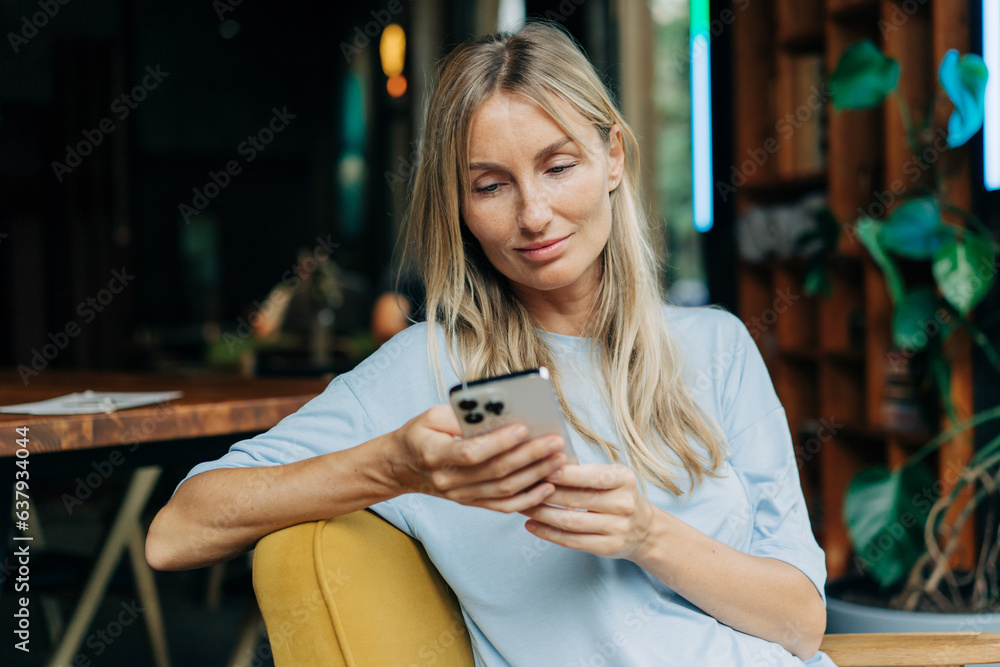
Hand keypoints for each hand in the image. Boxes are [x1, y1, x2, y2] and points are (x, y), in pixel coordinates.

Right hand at [390, 405, 566, 512]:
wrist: (402, 467)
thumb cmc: (420, 435)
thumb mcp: (431, 416)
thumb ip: (462, 415)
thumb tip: (498, 412)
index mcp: (435, 454)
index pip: (471, 452)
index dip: (499, 442)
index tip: (524, 427)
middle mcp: (448, 480)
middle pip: (495, 472)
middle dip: (529, 456)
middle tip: (555, 442)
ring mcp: (460, 495)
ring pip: (504, 491)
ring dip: (535, 476)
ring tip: (559, 460)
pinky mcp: (471, 503)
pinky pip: (503, 506)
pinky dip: (528, 499)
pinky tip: (548, 485)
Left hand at [520, 463, 655, 559]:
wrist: (646, 531)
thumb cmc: (619, 496)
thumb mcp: (612, 477)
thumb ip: (585, 471)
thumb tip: (548, 459)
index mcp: (624, 479)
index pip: (591, 476)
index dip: (565, 474)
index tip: (540, 469)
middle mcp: (623, 504)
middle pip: (576, 499)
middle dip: (544, 493)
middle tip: (520, 486)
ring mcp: (617, 528)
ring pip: (570, 521)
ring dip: (541, 514)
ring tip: (521, 505)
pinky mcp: (608, 547)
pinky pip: (571, 541)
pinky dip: (547, 533)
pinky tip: (531, 525)